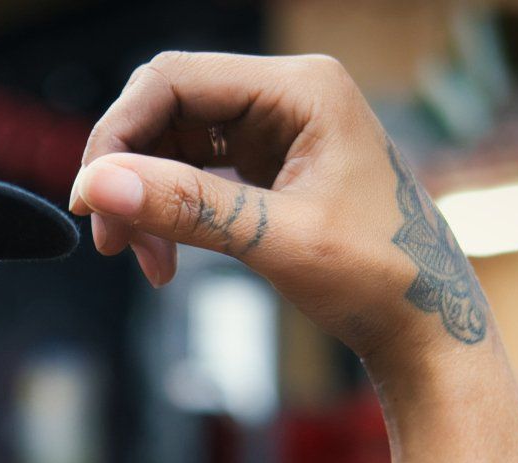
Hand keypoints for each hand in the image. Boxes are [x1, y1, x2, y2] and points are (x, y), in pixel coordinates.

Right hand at [69, 50, 491, 365]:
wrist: (426, 326)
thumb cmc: (378, 278)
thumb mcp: (277, 241)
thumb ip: (188, 207)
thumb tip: (100, 185)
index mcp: (303, 88)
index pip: (177, 81)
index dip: (120, 135)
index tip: (91, 200)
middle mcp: (289, 96)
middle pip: (170, 108)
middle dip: (130, 171)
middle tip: (110, 241)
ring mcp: (280, 131)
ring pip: (177, 144)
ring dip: (146, 199)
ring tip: (143, 262)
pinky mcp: (272, 168)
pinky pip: (198, 174)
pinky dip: (172, 213)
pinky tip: (166, 257)